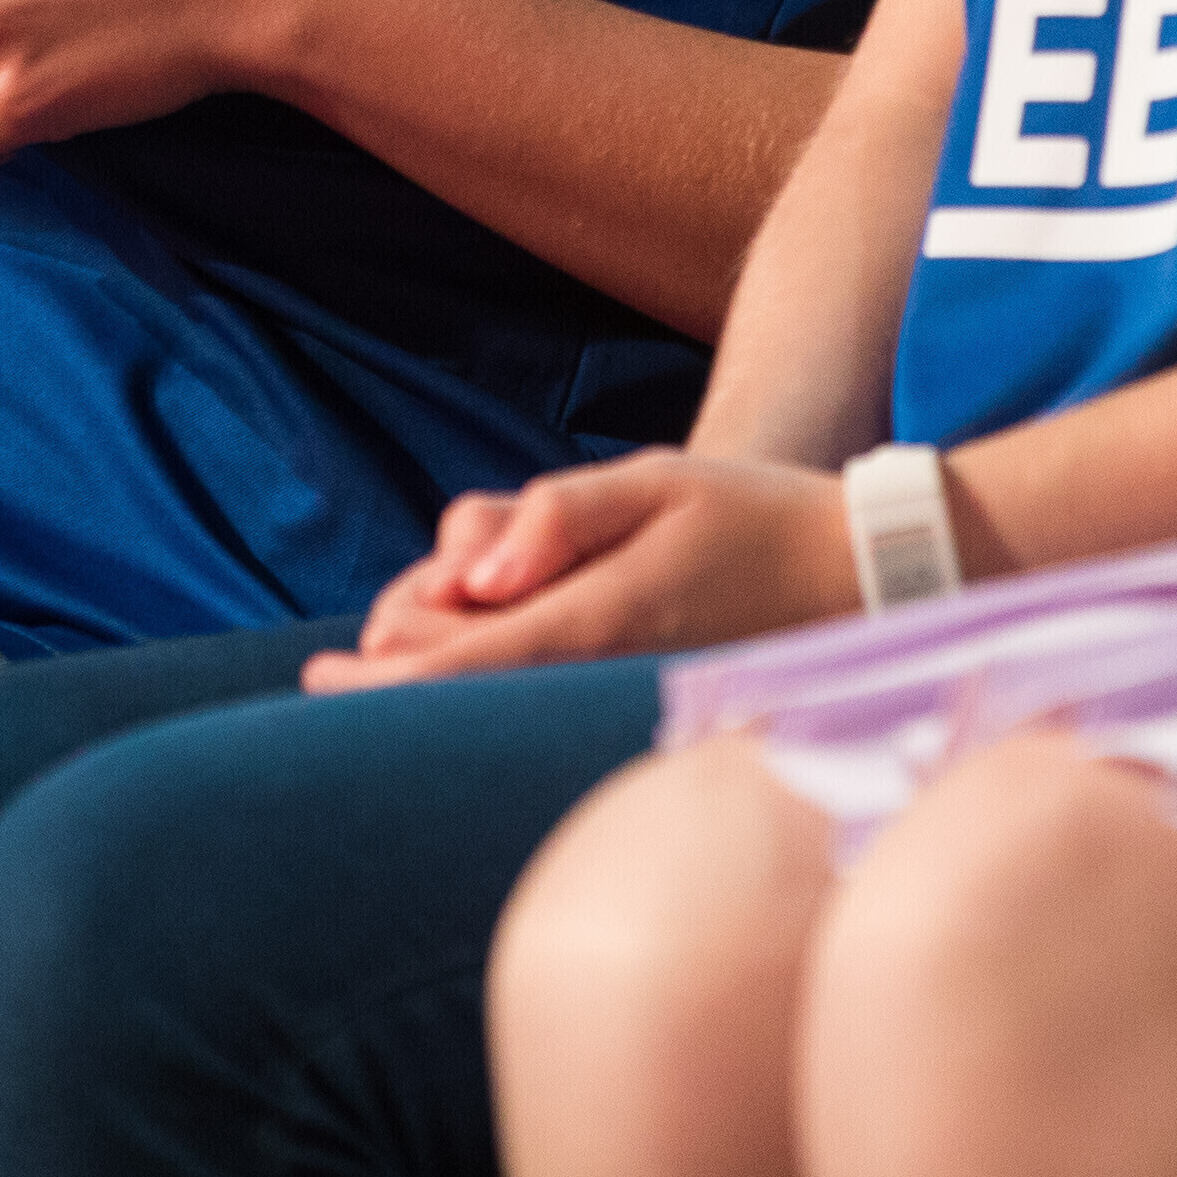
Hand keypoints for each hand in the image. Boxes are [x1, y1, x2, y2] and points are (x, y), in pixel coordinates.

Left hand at [304, 450, 861, 691]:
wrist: (854, 572)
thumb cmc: (751, 515)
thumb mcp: (652, 480)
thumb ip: (553, 520)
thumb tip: (470, 578)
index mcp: (598, 623)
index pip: (465, 670)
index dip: (384, 681)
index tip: (323, 674)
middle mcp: (597, 676)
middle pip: (460, 669)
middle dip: (421, 618)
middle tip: (457, 563)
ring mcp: (609, 695)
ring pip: (490, 670)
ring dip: (462, 618)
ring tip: (507, 561)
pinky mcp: (620, 696)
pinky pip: (530, 676)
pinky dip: (500, 632)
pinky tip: (525, 591)